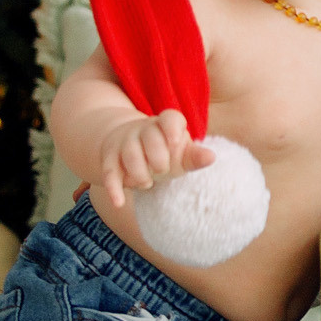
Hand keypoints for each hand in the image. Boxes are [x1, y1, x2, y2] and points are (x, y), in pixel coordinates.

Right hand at [94, 109, 213, 209]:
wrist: (130, 147)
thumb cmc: (164, 152)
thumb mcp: (181, 153)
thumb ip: (194, 156)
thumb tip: (211, 157)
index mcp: (166, 124)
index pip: (169, 118)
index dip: (171, 128)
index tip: (175, 141)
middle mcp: (144, 129)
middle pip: (149, 138)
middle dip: (157, 157)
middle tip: (162, 170)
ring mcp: (124, 142)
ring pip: (129, 154)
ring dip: (139, 173)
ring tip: (147, 183)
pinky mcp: (109, 158)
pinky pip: (109, 172)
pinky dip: (113, 188)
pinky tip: (118, 202)